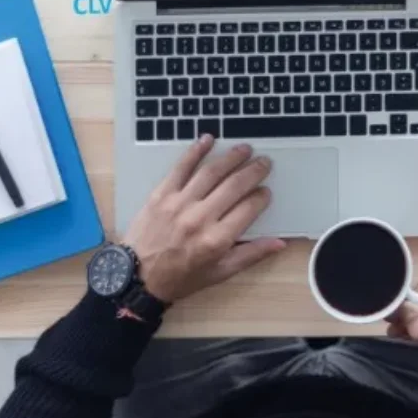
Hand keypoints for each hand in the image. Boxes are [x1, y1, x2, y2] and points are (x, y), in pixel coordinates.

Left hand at [124, 135, 284, 302]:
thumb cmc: (181, 277)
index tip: (266, 191)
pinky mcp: (161, 194)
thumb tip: (279, 242)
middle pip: (234, 186)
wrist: (137, 277)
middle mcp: (200, 218)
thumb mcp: (219, 273)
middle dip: (253, 171)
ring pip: (211, 172)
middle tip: (264, 162)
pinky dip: (195, 151)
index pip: (249, 209)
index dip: (261, 197)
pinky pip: (181, 168)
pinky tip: (208, 139)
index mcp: (217, 240)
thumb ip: (251, 255)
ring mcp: (179, 203)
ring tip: (245, 149)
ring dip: (231, 157)